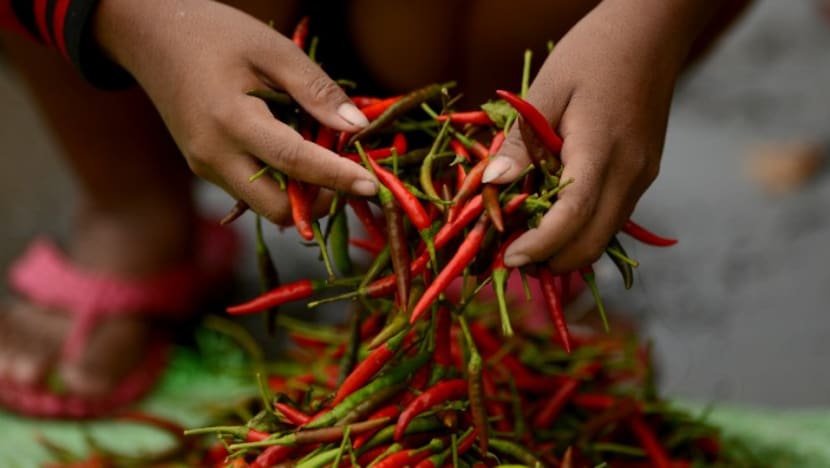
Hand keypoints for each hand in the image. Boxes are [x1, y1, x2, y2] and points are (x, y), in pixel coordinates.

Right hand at [92, 0, 376, 224]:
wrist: (151, 36)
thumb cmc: (216, 34)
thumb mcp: (273, 51)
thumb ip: (316, 91)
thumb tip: (356, 127)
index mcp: (231, 120)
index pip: (294, 163)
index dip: (337, 178)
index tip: (372, 187)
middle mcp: (213, 154)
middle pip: (277, 208)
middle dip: (318, 202)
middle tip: (348, 178)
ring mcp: (204, 166)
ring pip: (263, 205)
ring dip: (300, 196)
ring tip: (323, 161)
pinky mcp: (203, 167)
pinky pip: (249, 191)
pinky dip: (279, 184)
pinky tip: (294, 157)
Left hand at [482, 0, 705, 271]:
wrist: (652, 30)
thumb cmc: (594, 51)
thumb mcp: (547, 89)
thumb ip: (522, 143)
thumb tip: (492, 184)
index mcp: (602, 150)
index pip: (573, 216)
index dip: (541, 245)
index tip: (510, 259)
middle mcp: (630, 173)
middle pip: (594, 241)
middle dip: (553, 260)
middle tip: (513, 255)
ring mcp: (642, 176)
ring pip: (606, 234)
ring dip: (568, 246)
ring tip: (528, 237)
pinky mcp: (645, 172)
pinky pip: (612, 214)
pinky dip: (583, 227)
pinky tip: (555, 213)